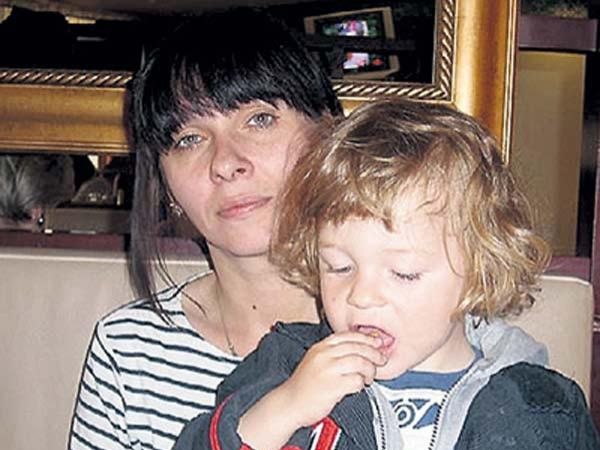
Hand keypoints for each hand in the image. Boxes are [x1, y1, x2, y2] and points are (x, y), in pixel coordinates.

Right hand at [238, 331, 386, 449]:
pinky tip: (358, 387)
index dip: (366, 338)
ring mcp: (328, 370)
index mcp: (320, 347)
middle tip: (381, 360)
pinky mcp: (332, 387)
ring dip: (369, 370)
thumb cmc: (304, 385)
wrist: (289, 403)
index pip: (349, 335)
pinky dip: (361, 384)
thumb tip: (361, 348)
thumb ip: (334, 353)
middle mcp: (324, 355)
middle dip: (374, 353)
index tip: (377, 342)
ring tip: (369, 377)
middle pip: (357, 347)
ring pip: (360, 362)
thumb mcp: (315, 360)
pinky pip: (356, 381)